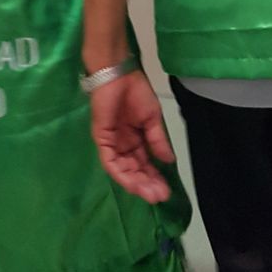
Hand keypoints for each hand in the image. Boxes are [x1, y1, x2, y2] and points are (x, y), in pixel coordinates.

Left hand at [91, 70, 174, 203]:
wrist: (119, 75)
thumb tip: (169, 160)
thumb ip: (158, 141)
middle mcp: (123, 144)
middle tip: (159, 197)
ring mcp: (112, 143)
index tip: (166, 190)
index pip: (145, 163)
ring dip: (136, 183)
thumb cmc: (136, 91)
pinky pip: (110, 162)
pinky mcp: (102, 139)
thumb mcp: (153, 119)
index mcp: (136, 138)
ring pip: (123, 170)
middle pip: (134, 170)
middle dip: (147, 184)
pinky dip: (121, 174)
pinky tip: (133, 183)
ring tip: (149, 194)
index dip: (155, 177)